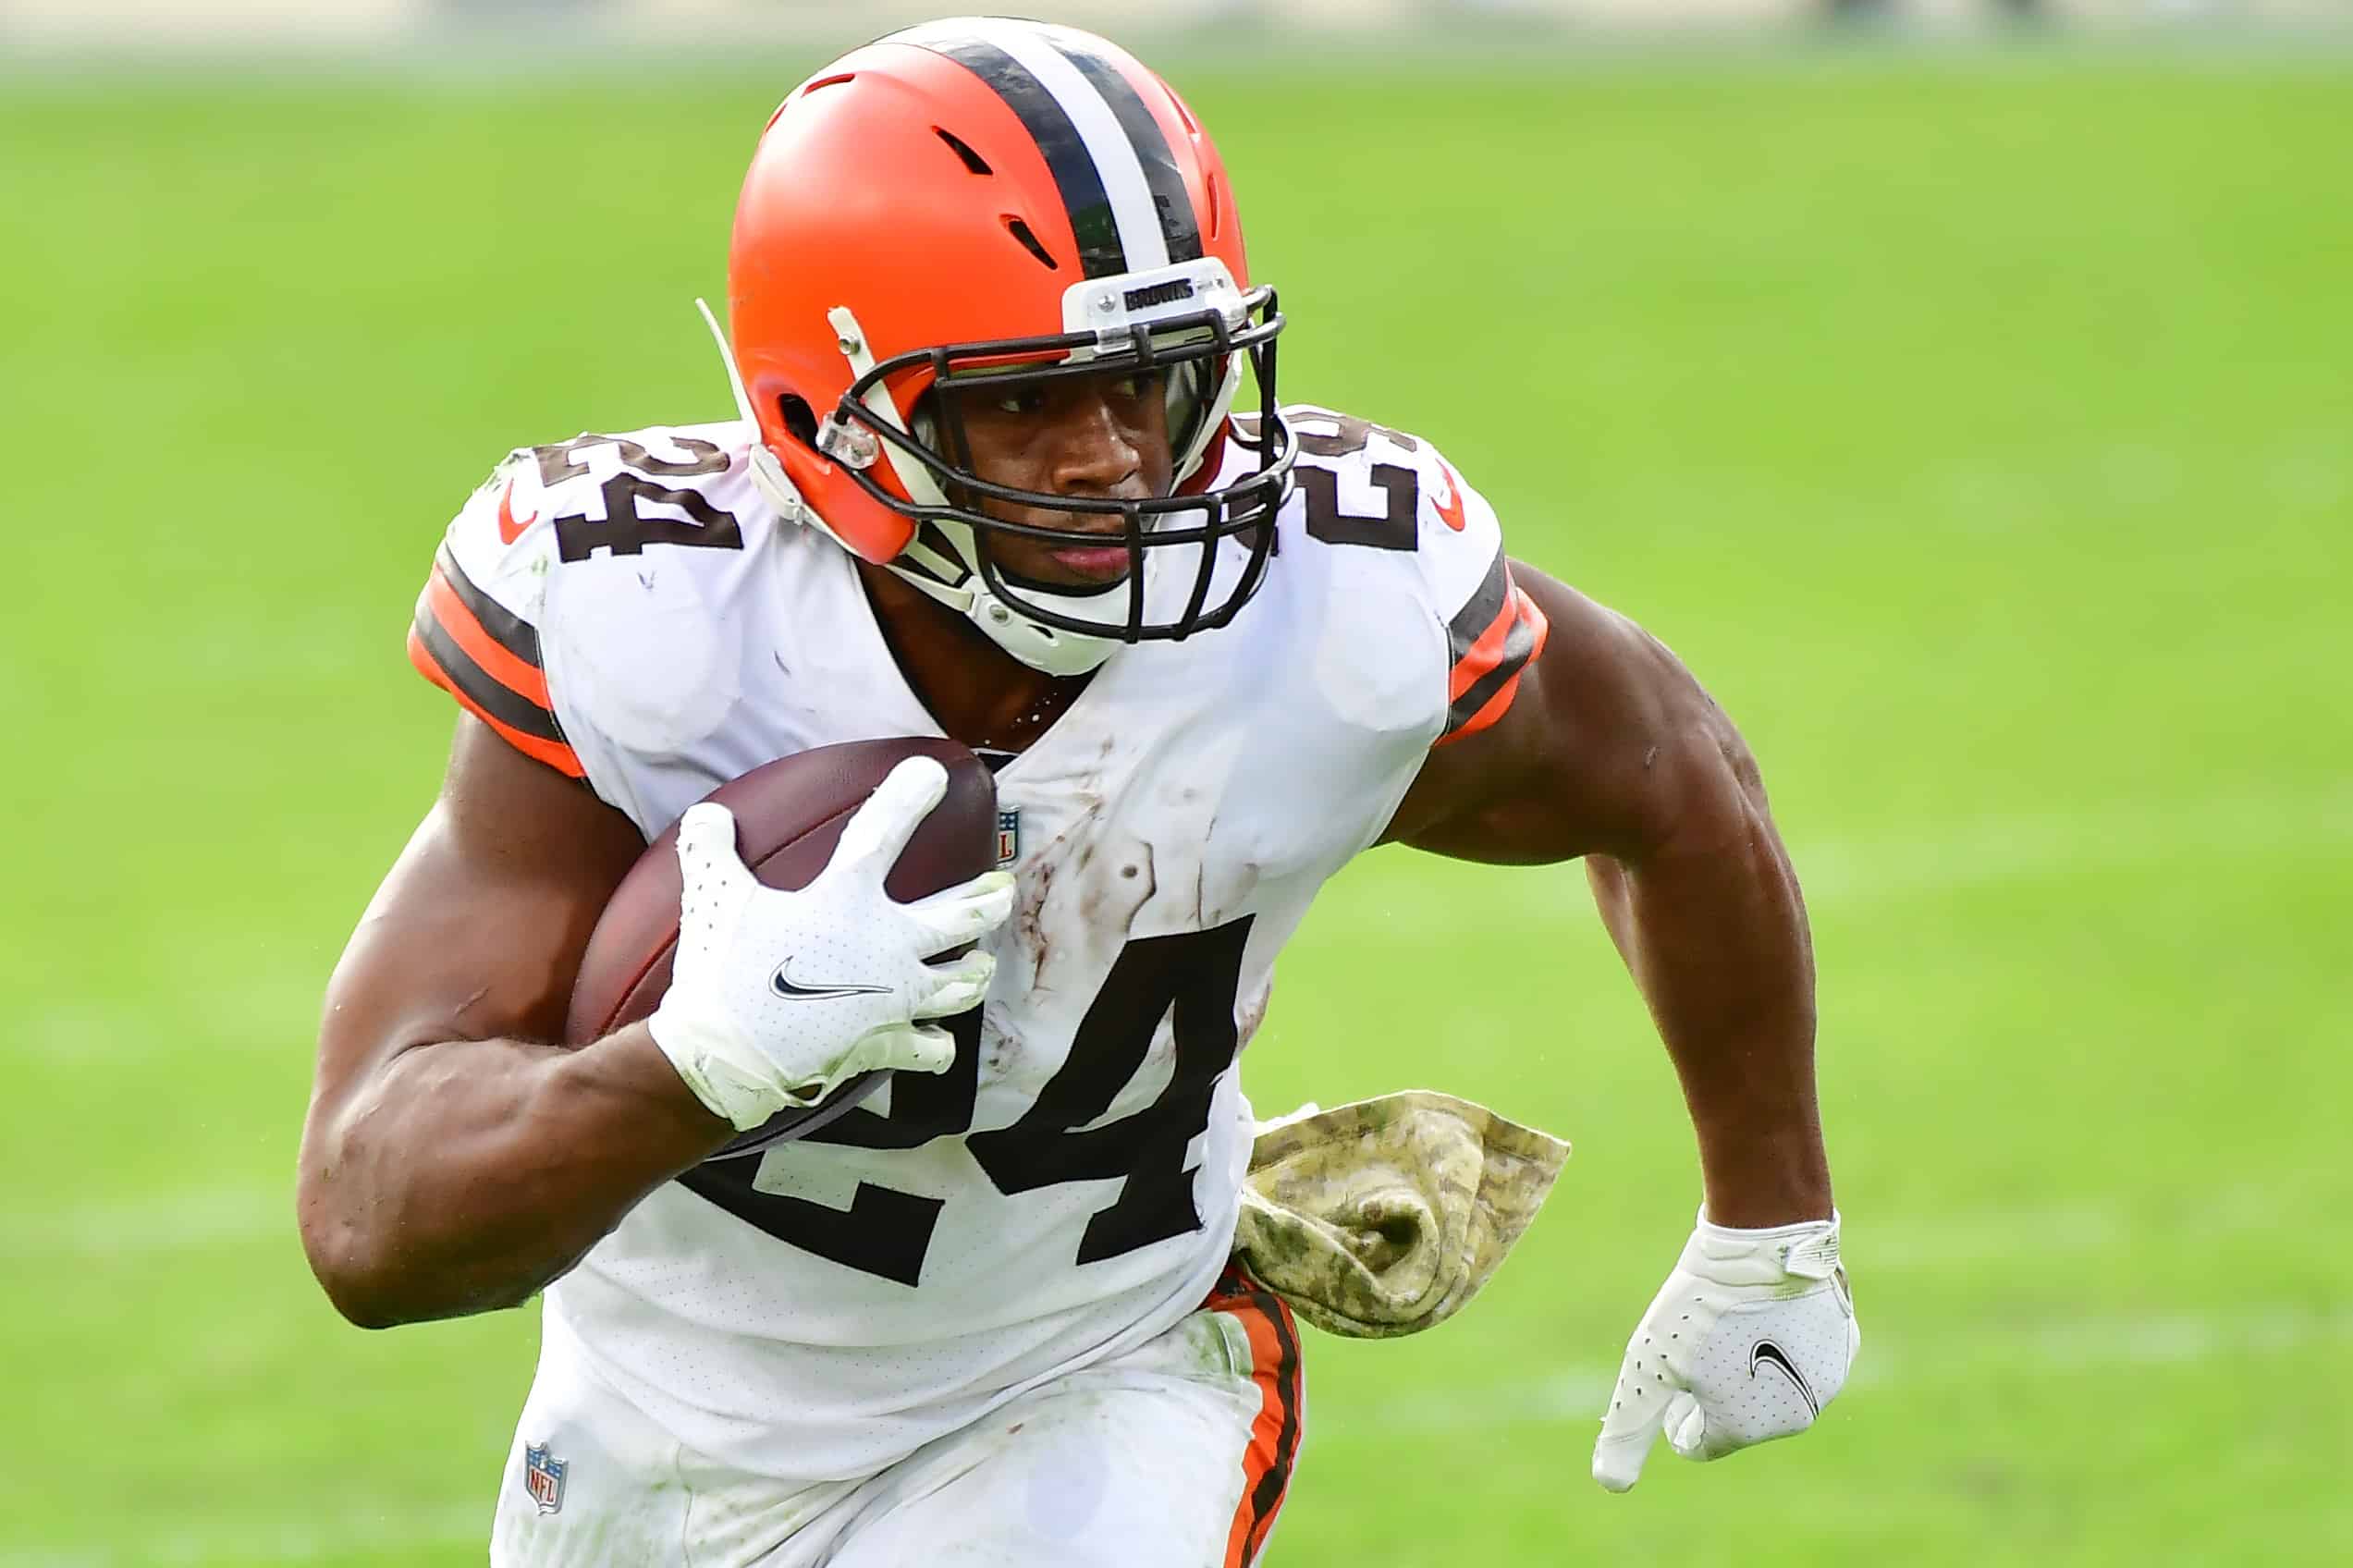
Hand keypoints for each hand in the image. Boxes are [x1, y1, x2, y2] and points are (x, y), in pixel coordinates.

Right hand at [646, 757, 1015, 1129]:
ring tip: (984, 963)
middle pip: (959, 916)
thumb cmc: (724, 972)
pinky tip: (941, 1042)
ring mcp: (894, 997)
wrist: (727, 1057)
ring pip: (959, 982)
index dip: (909, 797)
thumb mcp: (711, 897)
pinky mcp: (885, 1042)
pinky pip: (929, 1048)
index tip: (932, 773)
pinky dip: (937, 1046)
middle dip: (987, 899)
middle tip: (1003, 886)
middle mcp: (887, 944)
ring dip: (975, 972)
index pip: (884, 832)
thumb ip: (711, 849)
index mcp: (847, 900)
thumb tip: (708, 814)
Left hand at [1591, 1210, 1857, 1491]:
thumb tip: (1609, 1484)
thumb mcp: (1648, 1367)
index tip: (1671, 1376)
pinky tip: (1763, 1309)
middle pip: (1739, 1416)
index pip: (1699, 1443)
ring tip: (1730, 1323)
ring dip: (1750, 1365)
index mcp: (1747, 1428)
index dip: (1675, 1412)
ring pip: (1774, 1384)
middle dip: (1715, 1390)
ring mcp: (1826, 1380)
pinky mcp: (1843, 1344)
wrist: (1763, 1242)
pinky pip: (1803, 1353)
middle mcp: (1796, 1416)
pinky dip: (1782, 1340)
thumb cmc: (1700, 1306)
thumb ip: (1629, 1429)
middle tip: (1700, 1343)